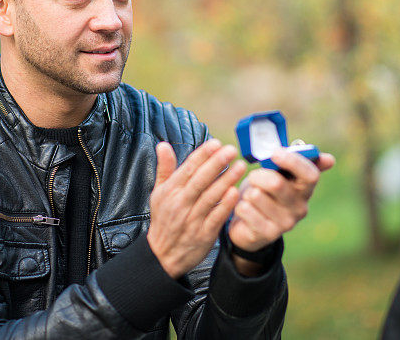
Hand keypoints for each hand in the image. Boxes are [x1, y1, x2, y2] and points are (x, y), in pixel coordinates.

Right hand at [147, 139, 246, 278]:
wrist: (163, 256)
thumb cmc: (164, 219)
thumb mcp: (158, 193)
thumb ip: (164, 168)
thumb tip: (163, 145)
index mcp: (170, 191)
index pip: (187, 169)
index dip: (202, 155)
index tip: (216, 143)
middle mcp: (180, 204)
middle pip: (200, 180)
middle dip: (216, 163)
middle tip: (231, 150)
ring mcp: (192, 219)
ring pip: (210, 197)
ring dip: (226, 180)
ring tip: (240, 166)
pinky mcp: (204, 234)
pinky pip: (216, 217)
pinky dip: (226, 205)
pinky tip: (237, 192)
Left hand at [228, 149, 334, 262]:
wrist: (250, 225)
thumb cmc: (266, 193)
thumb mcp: (281, 176)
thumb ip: (297, 163)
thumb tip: (330, 159)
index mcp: (305, 190)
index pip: (311, 175)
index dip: (293, 161)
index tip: (275, 153)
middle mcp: (300, 208)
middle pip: (276, 184)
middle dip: (258, 175)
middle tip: (254, 177)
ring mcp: (285, 223)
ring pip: (256, 195)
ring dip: (247, 192)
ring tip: (250, 197)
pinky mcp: (268, 234)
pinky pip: (245, 209)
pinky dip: (239, 205)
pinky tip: (245, 209)